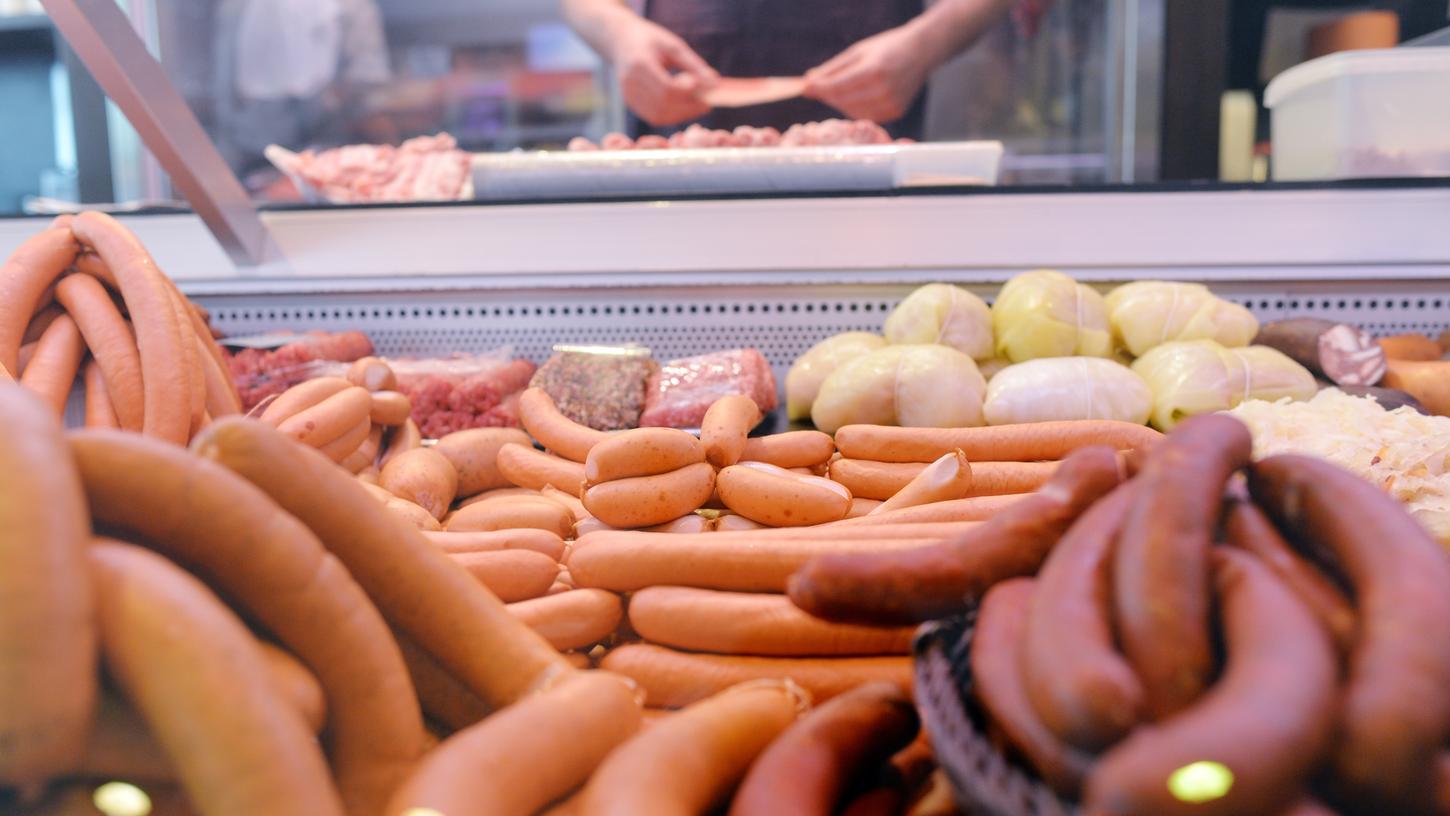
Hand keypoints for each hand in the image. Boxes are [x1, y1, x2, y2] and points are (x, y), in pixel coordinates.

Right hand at [610, 17, 718, 125]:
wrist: (620, 41)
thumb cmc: (650, 40)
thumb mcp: (674, 46)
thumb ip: (694, 65)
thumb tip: (715, 84)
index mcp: (640, 64)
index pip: (667, 89)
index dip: (689, 95)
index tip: (708, 92)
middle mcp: (630, 83)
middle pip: (663, 106)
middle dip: (689, 108)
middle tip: (707, 103)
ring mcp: (628, 96)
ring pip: (659, 116)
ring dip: (682, 114)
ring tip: (696, 103)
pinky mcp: (630, 104)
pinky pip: (655, 117)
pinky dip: (673, 116)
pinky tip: (683, 106)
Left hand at [803, 24, 931, 123]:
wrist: (921, 53)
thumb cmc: (888, 48)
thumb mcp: (858, 51)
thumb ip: (832, 69)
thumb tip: (808, 83)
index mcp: (873, 71)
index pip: (837, 87)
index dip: (818, 89)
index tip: (804, 88)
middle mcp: (883, 91)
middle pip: (842, 101)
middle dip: (827, 95)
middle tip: (818, 88)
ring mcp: (891, 105)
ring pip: (852, 112)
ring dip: (840, 103)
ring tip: (839, 89)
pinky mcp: (895, 113)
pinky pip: (865, 116)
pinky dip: (855, 108)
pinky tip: (856, 96)